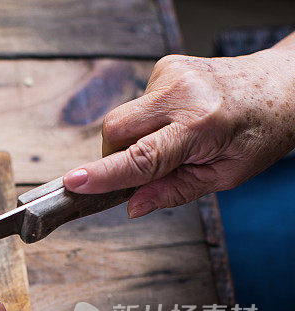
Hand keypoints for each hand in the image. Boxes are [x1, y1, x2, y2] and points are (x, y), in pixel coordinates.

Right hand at [63, 47, 294, 217]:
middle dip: (115, 158)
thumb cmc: (259, 132)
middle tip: (143, 172)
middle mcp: (183, 93)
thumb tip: (132, 206)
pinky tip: (175, 122)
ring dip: (134, 141)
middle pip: (116, 131)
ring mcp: (171, 74)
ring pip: (121, 120)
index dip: (105, 174)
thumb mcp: (225, 176)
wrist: (283, 85)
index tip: (73, 183)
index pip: (142, 157)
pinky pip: (135, 107)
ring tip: (173, 142)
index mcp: (202, 125)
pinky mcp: (164, 67)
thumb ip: (174, 191)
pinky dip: (146, 124)